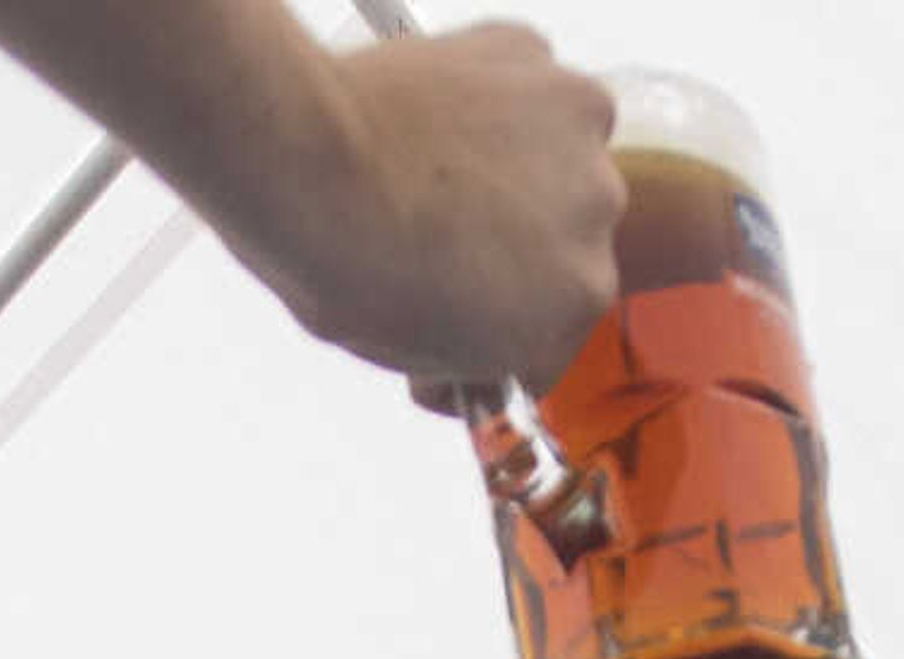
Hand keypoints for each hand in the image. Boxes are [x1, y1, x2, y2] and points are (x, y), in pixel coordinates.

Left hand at [252, 25, 620, 389]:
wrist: (307, 168)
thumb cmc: (351, 265)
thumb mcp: (420, 356)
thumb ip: (476, 350)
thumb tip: (475, 355)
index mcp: (577, 298)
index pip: (565, 316)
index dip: (516, 315)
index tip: (483, 304)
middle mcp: (596, 210)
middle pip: (571, 230)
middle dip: (523, 236)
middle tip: (451, 230)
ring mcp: (570, 124)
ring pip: (560, 152)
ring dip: (521, 162)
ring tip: (445, 169)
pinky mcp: (531, 56)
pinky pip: (528, 82)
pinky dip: (497, 97)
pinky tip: (444, 119)